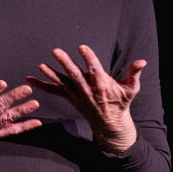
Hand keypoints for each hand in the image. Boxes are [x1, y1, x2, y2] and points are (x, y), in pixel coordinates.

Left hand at [26, 45, 145, 152]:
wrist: (110, 124)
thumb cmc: (120, 102)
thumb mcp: (130, 89)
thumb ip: (134, 73)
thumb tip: (142, 61)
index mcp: (102, 85)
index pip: (94, 69)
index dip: (89, 58)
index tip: (82, 47)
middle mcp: (87, 91)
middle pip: (75, 75)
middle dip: (65, 63)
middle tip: (56, 51)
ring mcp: (77, 95)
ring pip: (62, 83)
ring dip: (50, 74)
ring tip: (41, 65)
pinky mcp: (70, 98)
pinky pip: (54, 92)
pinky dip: (42, 85)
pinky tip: (30, 79)